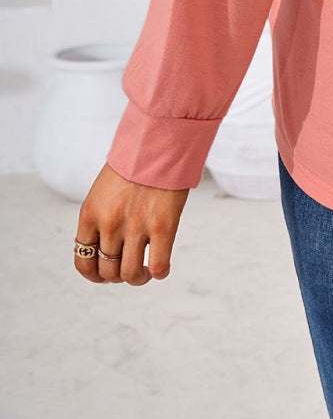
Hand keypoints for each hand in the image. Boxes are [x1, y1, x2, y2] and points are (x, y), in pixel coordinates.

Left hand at [73, 162, 188, 285]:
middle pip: (107, 272)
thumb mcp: (104, 190)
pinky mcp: (163, 226)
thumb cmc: (135, 163)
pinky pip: (158, 266)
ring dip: (138, 279)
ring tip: (145, 272)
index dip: (94, 275)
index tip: (105, 275)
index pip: (83, 262)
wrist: (160, 140)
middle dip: (117, 277)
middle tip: (129, 269)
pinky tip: (161, 267)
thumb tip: (107, 250)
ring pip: (130, 274)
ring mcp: (136, 226)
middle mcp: (109, 224)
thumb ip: (101, 218)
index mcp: (90, 214)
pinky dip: (159, 272)